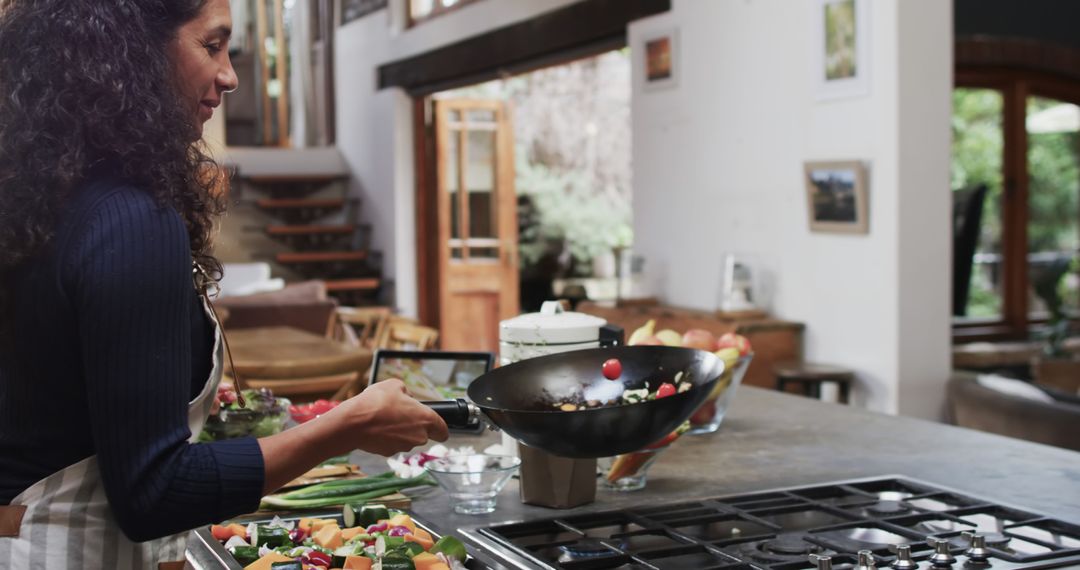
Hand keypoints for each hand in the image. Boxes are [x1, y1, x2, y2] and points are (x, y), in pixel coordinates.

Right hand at [328, 379, 448, 456]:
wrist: (354, 422)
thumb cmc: (376, 402)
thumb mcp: (394, 385)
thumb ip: (407, 392)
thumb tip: (407, 398)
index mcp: (426, 419)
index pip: (443, 431)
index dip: (440, 428)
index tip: (435, 426)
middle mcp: (419, 436)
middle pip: (424, 435)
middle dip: (414, 426)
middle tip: (400, 414)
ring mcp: (404, 446)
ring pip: (408, 440)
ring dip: (400, 432)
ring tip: (385, 418)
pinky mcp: (389, 453)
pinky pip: (393, 444)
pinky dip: (387, 438)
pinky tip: (377, 428)